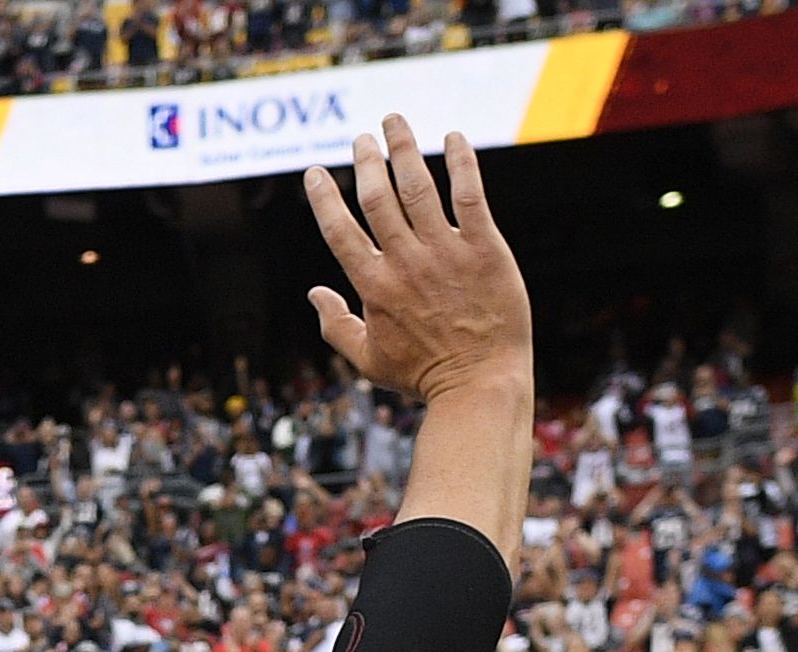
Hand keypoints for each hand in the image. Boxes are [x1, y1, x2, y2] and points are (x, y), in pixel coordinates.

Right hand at [301, 117, 530, 403]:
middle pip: (377, 198)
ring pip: (417, 187)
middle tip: (362, 138)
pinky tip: (453, 138)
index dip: (324, 198)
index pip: (340, 231)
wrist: (480, 383)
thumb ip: (336, 326)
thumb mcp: (369, 361)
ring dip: (402, 149)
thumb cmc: (424, 376)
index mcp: (374, 287)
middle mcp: (406, 262)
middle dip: (365, 161)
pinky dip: (461, 162)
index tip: (314, 173)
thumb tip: (313, 294)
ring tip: (394, 122)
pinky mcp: (484, 249)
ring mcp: (446, 253)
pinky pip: (469, 195)